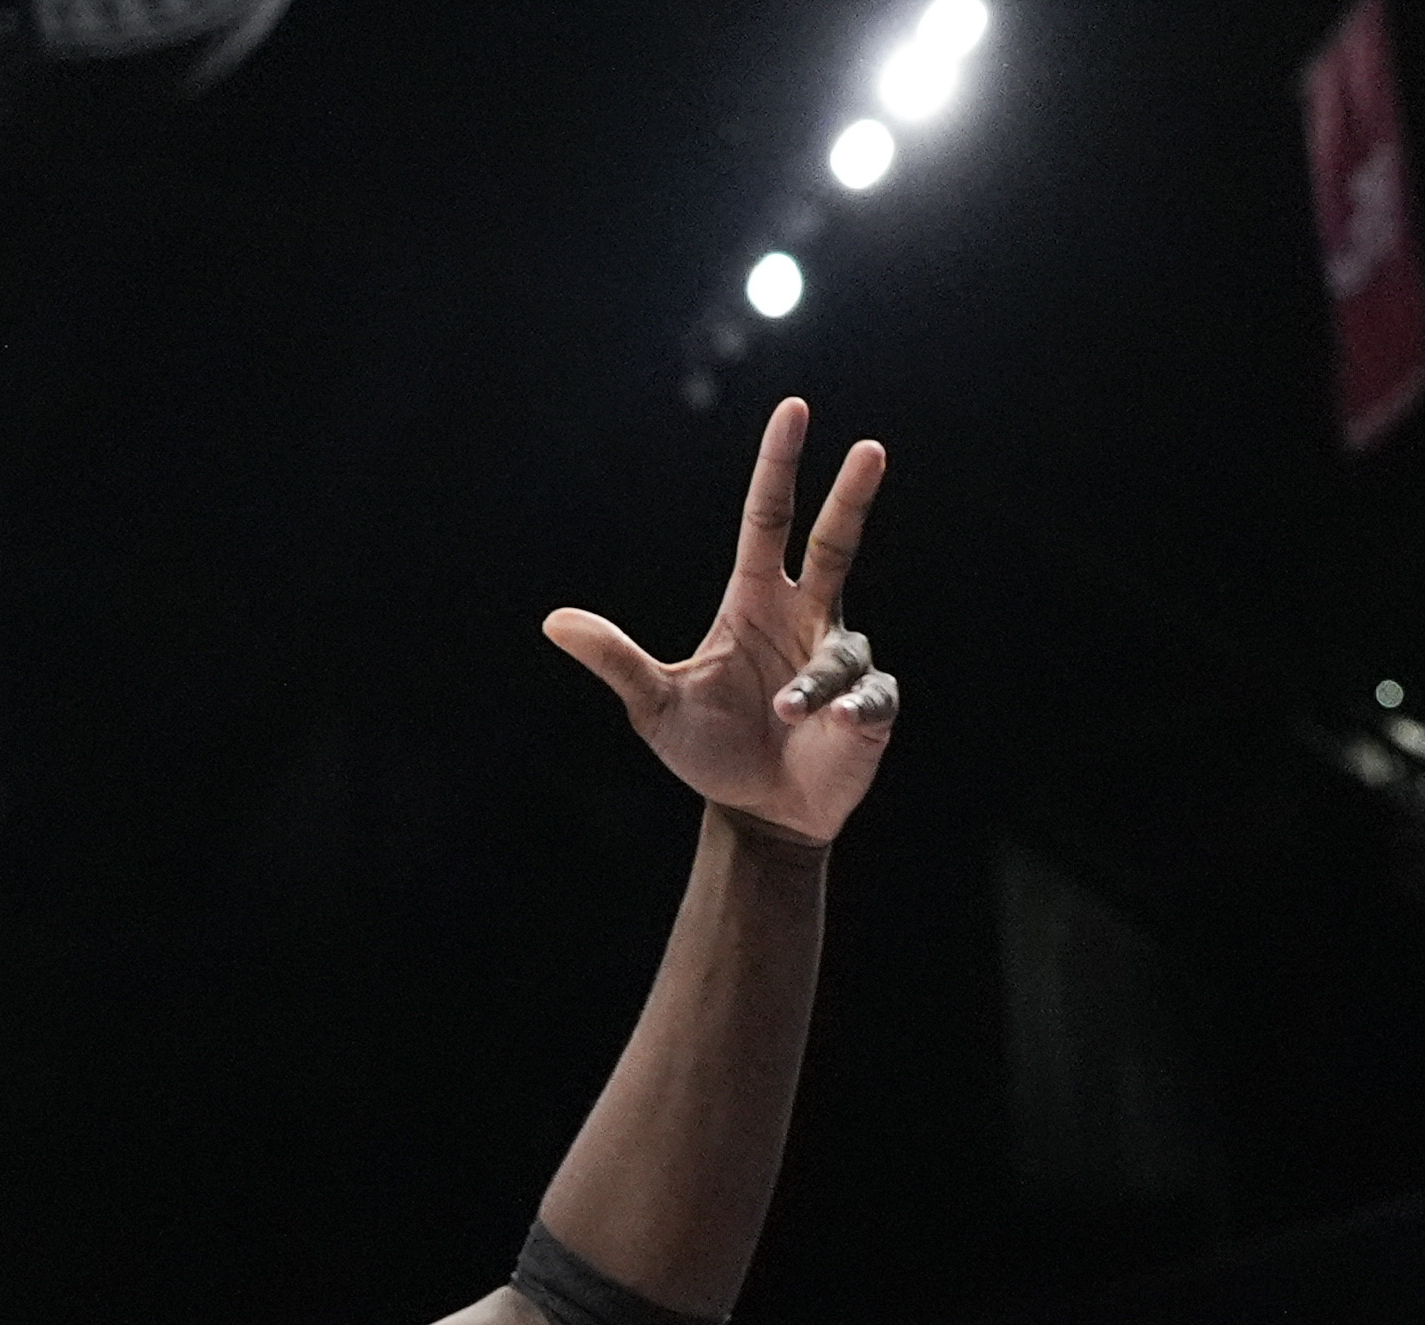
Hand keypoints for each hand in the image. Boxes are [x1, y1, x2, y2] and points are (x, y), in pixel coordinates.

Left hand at [547, 401, 899, 843]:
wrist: (759, 813)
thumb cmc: (711, 752)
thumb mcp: (655, 706)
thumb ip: (616, 660)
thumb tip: (553, 621)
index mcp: (754, 602)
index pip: (769, 519)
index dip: (780, 467)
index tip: (794, 410)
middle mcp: (804, 619)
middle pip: (835, 542)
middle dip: (853, 495)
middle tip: (871, 447)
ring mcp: (839, 661)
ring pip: (841, 650)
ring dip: (813, 683)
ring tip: (786, 715)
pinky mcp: (868, 708)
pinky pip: (867, 696)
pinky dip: (848, 708)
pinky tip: (835, 724)